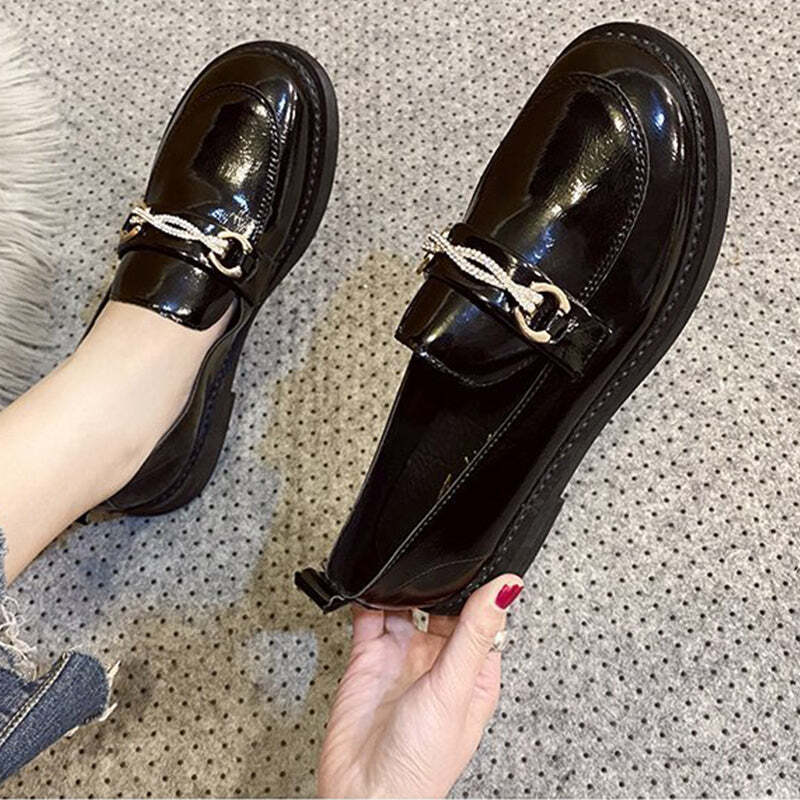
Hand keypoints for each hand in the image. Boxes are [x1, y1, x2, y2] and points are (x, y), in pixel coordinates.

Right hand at [317, 574, 523, 797]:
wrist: (363, 796)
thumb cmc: (420, 766)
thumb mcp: (456, 690)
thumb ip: (476, 634)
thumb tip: (507, 589)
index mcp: (473, 674)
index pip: (482, 619)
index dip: (479, 591)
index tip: (477, 561)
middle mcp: (438, 664)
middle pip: (442, 608)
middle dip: (437, 584)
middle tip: (433, 557)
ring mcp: (403, 660)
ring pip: (407, 607)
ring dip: (403, 587)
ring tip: (402, 567)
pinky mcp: (369, 659)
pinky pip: (371, 618)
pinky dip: (370, 598)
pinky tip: (372, 587)